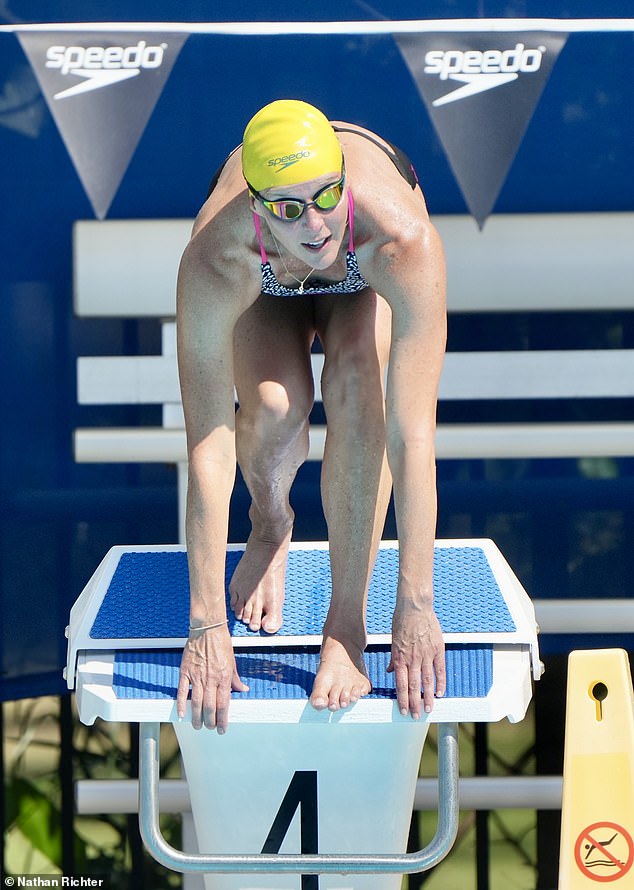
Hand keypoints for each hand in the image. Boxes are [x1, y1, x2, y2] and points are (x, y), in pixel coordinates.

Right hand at [176, 625, 248, 732]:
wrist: (207, 628)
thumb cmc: (221, 643)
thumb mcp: (233, 661)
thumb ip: (236, 678)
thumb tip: (243, 690)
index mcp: (224, 677)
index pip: (223, 704)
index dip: (223, 719)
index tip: (222, 729)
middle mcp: (211, 678)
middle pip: (209, 706)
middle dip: (210, 721)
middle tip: (209, 728)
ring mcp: (197, 675)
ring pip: (196, 702)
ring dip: (197, 717)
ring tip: (197, 726)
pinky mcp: (185, 671)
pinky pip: (182, 691)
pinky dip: (181, 704)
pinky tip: (182, 714)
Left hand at [387, 598, 445, 717]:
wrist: (414, 606)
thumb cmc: (401, 621)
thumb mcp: (393, 640)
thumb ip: (393, 658)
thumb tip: (391, 671)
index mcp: (400, 657)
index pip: (400, 684)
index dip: (402, 699)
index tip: (403, 710)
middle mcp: (412, 658)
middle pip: (413, 686)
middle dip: (414, 703)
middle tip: (416, 716)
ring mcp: (426, 654)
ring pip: (427, 680)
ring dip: (428, 697)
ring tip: (429, 709)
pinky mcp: (437, 649)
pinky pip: (440, 669)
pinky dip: (440, 682)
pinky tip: (440, 692)